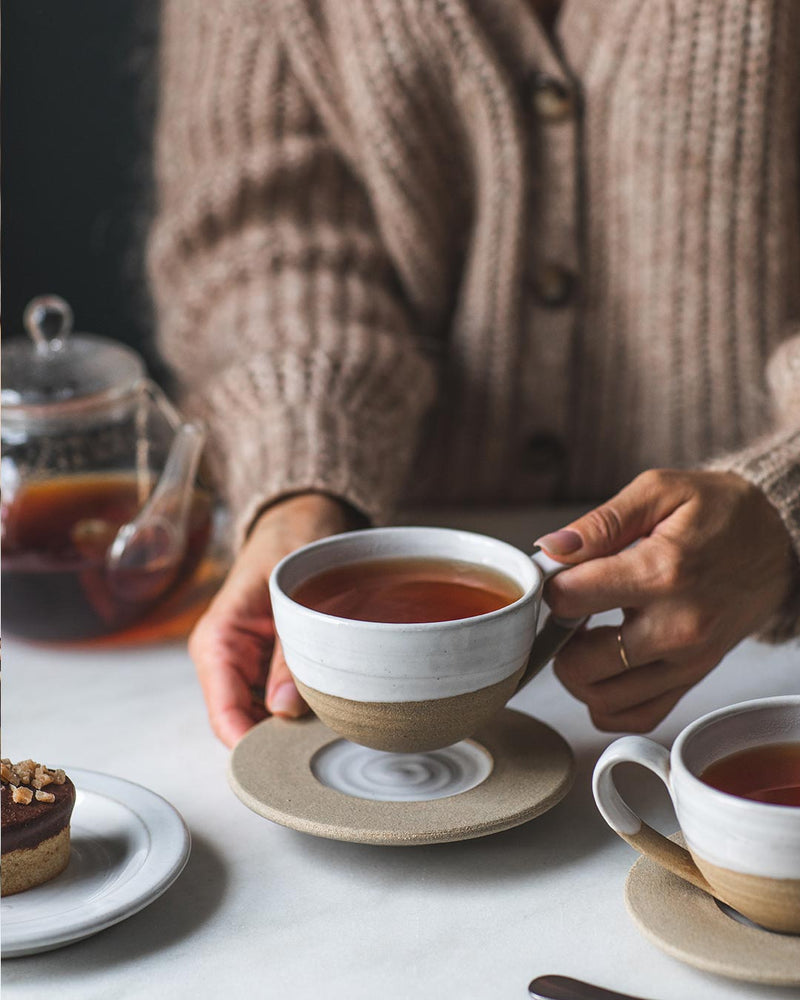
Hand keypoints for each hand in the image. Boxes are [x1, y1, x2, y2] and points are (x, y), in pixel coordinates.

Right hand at [189, 493, 358, 746]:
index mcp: (218, 643)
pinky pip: (278, 700)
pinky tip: (329, 711)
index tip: (285, 765)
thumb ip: (286, 654)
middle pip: (244, 724)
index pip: (224, 715)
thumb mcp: (291, 596)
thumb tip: (284, 711)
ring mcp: (246, 665)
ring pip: (262, 718)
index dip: (250, 747)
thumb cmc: (290, 546)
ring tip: (332, 730)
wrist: (299, 522)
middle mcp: (226, 661)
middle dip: (278, 742)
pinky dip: (300, 710)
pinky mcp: (267, 664)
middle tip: (324, 749)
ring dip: (292, 728)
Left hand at [537, 470, 793, 732]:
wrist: (778, 543)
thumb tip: (550, 548)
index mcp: (662, 572)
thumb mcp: (660, 492)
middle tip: (569, 610)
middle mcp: (677, 626)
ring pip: (603, 699)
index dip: (551, 585)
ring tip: (586, 635)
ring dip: (578, 671)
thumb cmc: (717, 512)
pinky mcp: (693, 678)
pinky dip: (607, 702)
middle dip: (557, 637)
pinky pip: (637, 716)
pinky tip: (605, 666)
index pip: (570, 599)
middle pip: (581, 664)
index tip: (560, 574)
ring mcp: (687, 660)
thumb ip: (601, 522)